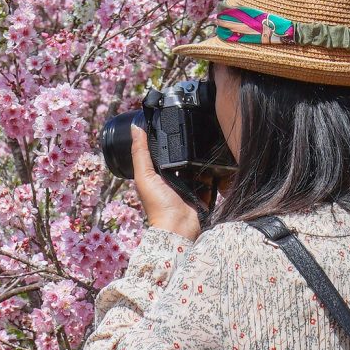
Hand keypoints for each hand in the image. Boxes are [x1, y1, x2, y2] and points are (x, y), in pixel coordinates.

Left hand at [130, 125, 203, 240]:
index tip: (170, 122)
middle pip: (179, 157)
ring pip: (195, 165)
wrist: (180, 227)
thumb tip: (135, 127)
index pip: (160, 152)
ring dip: (199, 157)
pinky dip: (211, 170)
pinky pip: (209, 176)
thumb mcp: (144, 176)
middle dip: (185, 147)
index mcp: (156, 174)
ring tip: (205, 142)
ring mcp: (188, 185)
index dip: (164, 140)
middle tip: (193, 130)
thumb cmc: (158, 204)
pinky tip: (214, 159)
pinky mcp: (202, 191)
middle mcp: (171, 179)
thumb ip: (140, 153)